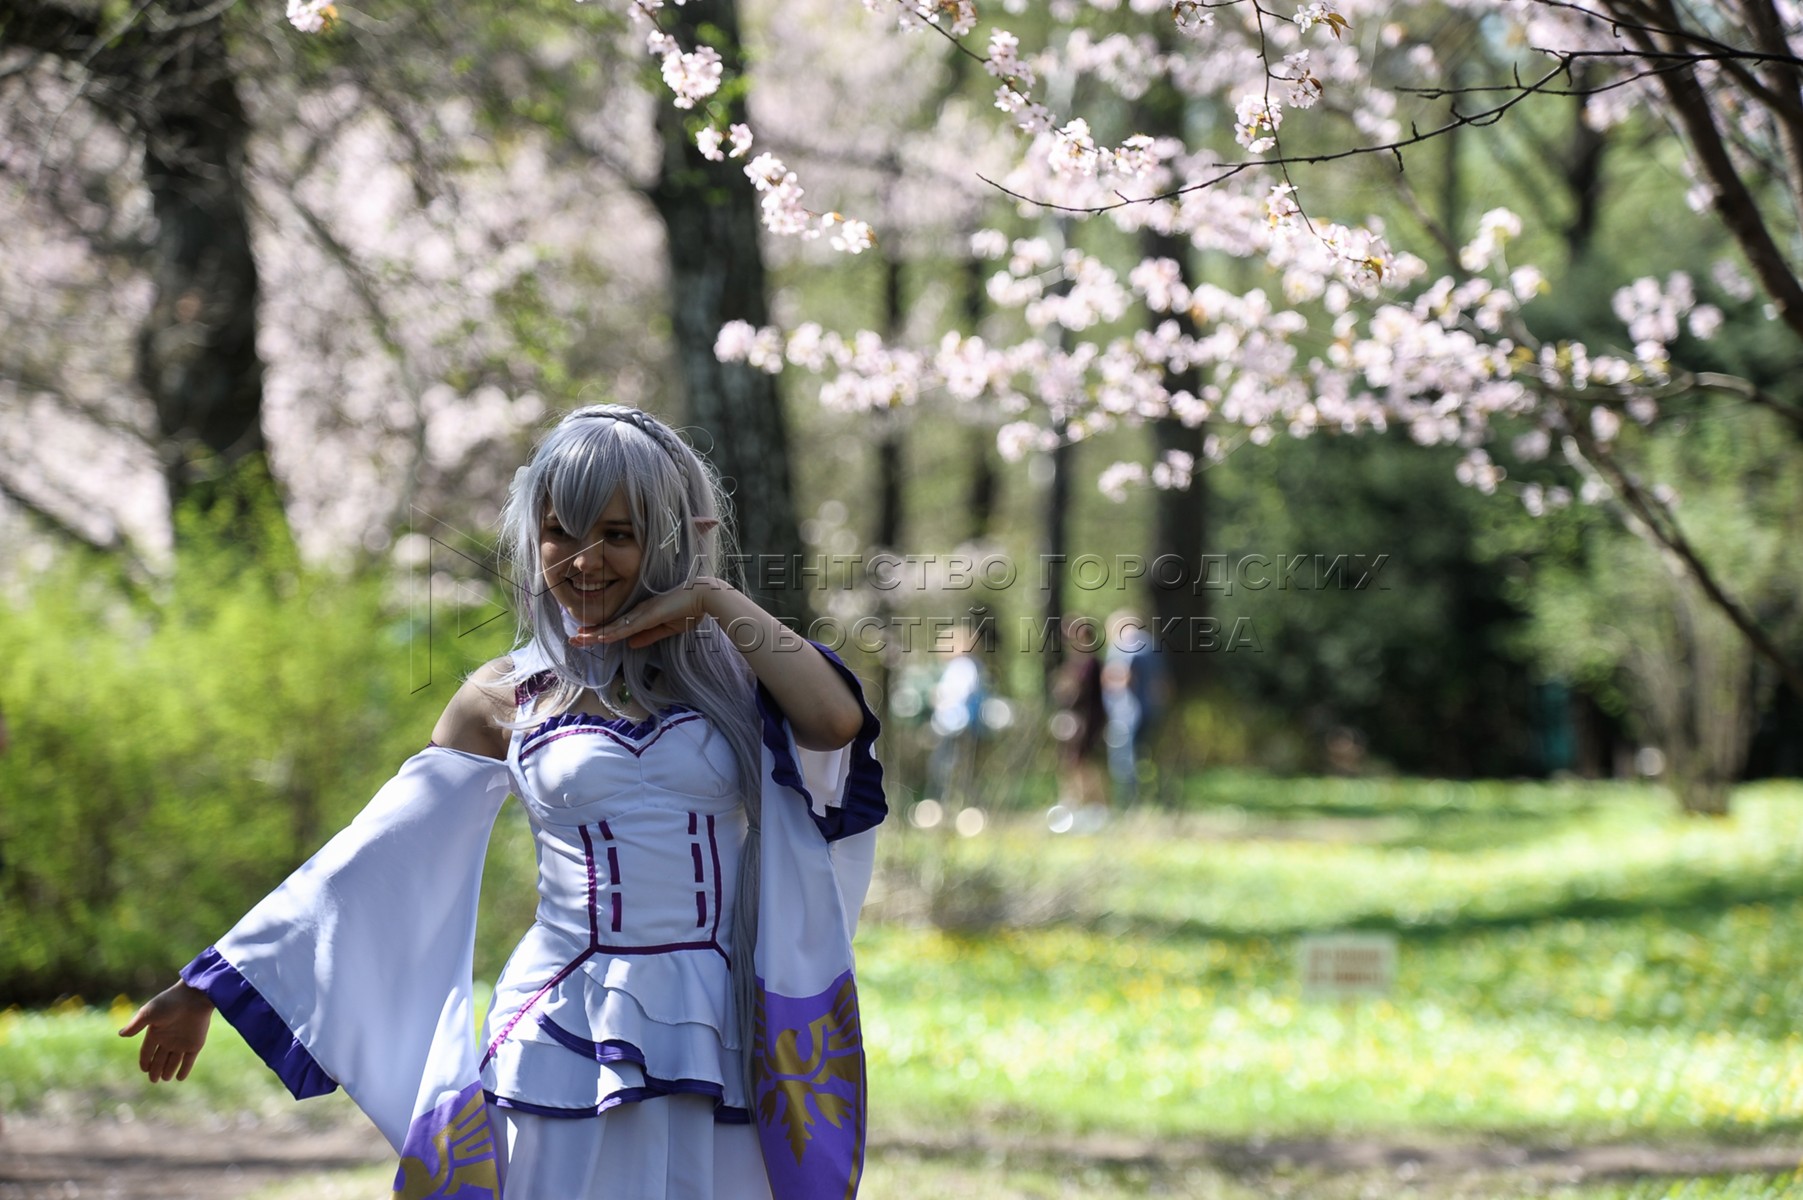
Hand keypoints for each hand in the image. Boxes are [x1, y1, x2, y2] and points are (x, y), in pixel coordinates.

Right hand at [118, 981, 213, 1082]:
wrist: (194, 996)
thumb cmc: (170, 1003)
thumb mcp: (148, 1013)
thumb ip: (136, 1025)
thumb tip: (120, 1034)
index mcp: (155, 1032)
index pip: (147, 1051)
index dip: (145, 1060)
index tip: (143, 1069)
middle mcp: (168, 1039)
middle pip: (160, 1058)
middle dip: (156, 1069)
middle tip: (153, 1080)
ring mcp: (182, 1042)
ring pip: (173, 1061)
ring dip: (168, 1070)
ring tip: (164, 1079)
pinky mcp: (195, 1044)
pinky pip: (189, 1060)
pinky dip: (185, 1069)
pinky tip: (180, 1078)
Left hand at [572, 577, 723, 649]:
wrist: (703, 596)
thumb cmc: (689, 609)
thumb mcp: (667, 629)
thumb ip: (648, 636)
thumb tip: (630, 645)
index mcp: (642, 615)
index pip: (617, 626)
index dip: (600, 632)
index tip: (585, 636)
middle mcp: (637, 612)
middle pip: (610, 626)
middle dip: (591, 633)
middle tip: (572, 639)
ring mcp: (641, 612)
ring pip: (614, 627)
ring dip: (595, 634)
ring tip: (577, 639)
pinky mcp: (648, 614)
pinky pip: (627, 627)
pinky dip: (612, 632)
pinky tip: (600, 637)